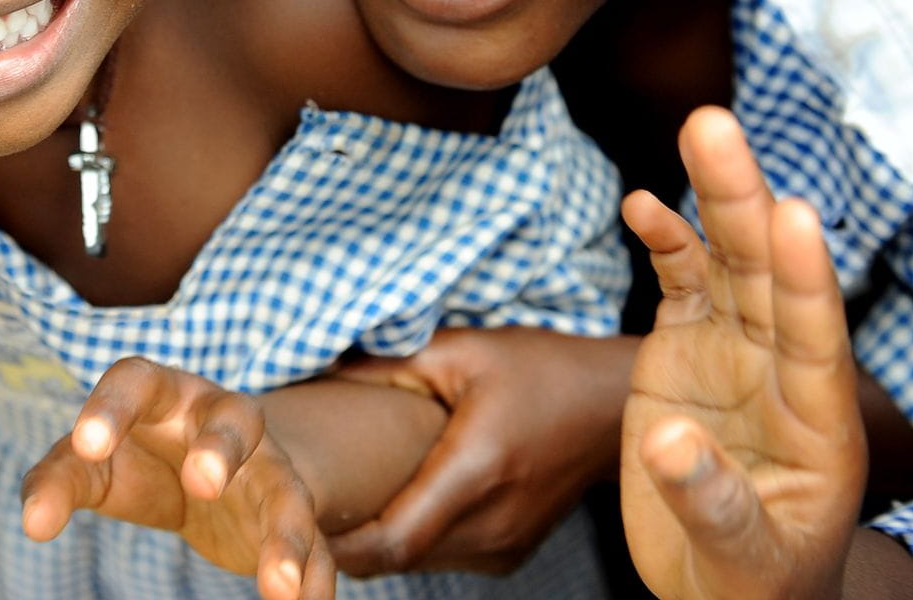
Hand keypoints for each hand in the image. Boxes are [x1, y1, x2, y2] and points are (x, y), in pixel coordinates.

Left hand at [21, 358, 335, 599]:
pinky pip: (316, 544)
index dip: (111, 407)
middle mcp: (221, 420)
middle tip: (202, 482)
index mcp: (163, 395)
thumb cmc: (135, 454)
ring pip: (284, 489)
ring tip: (277, 583)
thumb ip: (60, 481)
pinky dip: (314, 576)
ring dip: (285, 533)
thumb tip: (32, 523)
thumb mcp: (94, 465)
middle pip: (233, 418)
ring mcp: (264, 467)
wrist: (203, 470)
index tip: (84, 444)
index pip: (137, 380)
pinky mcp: (285, 514)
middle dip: (221, 447)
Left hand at [326, 327, 632, 575]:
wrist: (614, 405)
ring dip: (376, 541)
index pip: (394, 540)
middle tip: (301, 503)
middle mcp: (493, 522)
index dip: (339, 542)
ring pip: (418, 563)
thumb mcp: (462, 350)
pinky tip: (388, 502)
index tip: (298, 517)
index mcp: (476, 470)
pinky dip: (410, 538)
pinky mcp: (511, 551)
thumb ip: (388, 365)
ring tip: (336, 501)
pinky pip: (444, 556)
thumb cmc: (540, 368)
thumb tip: (317, 371)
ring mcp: (505, 544)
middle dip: (345, 540)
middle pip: (398, 559)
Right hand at [621, 108, 863, 599]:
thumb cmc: (753, 583)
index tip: (797, 216)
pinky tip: (642, 201)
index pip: (816, 338)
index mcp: (818, 423)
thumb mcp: (744, 557)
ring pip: (729, 261)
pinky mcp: (684, 352)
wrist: (725, 588)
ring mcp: (733, 354)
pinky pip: (679, 283)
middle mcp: (780, 371)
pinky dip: (665, 241)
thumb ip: (712, 499)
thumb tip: (666, 437)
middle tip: (718, 125)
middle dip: (747, 200)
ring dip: (714, 197)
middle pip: (768, 274)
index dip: (807, 278)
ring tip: (702, 125)